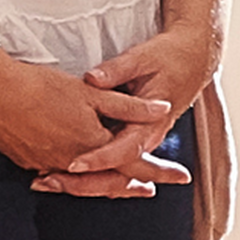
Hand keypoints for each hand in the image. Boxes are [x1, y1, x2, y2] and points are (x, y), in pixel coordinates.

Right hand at [0, 55, 168, 175]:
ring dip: (106, 184)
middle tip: (154, 189)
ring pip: (84, 183)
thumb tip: (163, 111)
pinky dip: (75, 179)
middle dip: (134, 185)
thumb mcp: (92, 92)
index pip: (135, 164)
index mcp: (92, 145)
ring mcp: (47, 165)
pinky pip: (59, 177)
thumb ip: (128, 105)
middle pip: (110, 181)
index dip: (160, 171)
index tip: (182, 178)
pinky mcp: (28, 161)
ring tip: (122, 185)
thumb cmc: (42, 87)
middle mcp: (72, 162)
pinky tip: (77, 174)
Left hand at [32, 25, 211, 199]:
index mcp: (151, 123)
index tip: (72, 164)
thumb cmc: (170, 57)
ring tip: (45, 180)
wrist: (194, 59)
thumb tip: (91, 79)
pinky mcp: (134, 137)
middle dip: (81, 182)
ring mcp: (141, 140)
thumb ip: (116, 70)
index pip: (123, 151)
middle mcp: (147, 138)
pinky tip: (60, 171)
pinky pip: (113, 163)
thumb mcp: (142, 58)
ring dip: (81, 180)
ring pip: (112, 173)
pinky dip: (90, 170)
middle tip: (47, 182)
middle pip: (115, 173)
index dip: (98, 159)